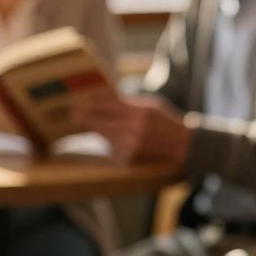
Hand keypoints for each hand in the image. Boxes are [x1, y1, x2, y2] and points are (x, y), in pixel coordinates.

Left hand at [73, 93, 191, 164]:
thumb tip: (105, 98)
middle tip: (73, 114)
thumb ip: (130, 103)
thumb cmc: (165, 121)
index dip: (90, 103)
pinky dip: (109, 141)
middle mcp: (134, 127)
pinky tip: (110, 136)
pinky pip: (112, 146)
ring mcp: (131, 144)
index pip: (107, 105)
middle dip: (85, 117)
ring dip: (96, 129)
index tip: (78, 101)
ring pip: (104, 134)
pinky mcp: (130, 156)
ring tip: (85, 122)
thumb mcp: (151, 105)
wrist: (182, 145)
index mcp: (139, 111)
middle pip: (100, 121)